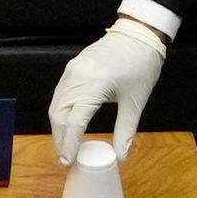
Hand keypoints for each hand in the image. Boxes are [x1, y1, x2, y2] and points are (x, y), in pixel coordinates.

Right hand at [47, 18, 166, 163]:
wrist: (139, 35)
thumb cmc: (141, 65)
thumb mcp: (136, 102)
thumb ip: (126, 131)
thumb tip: (121, 156)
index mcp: (94, 85)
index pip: (74, 122)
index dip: (69, 145)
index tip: (69, 162)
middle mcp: (78, 76)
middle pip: (59, 115)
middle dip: (59, 140)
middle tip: (65, 160)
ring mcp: (72, 70)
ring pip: (56, 104)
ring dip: (57, 128)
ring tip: (65, 147)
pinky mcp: (72, 67)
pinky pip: (60, 93)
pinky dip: (60, 112)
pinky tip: (66, 124)